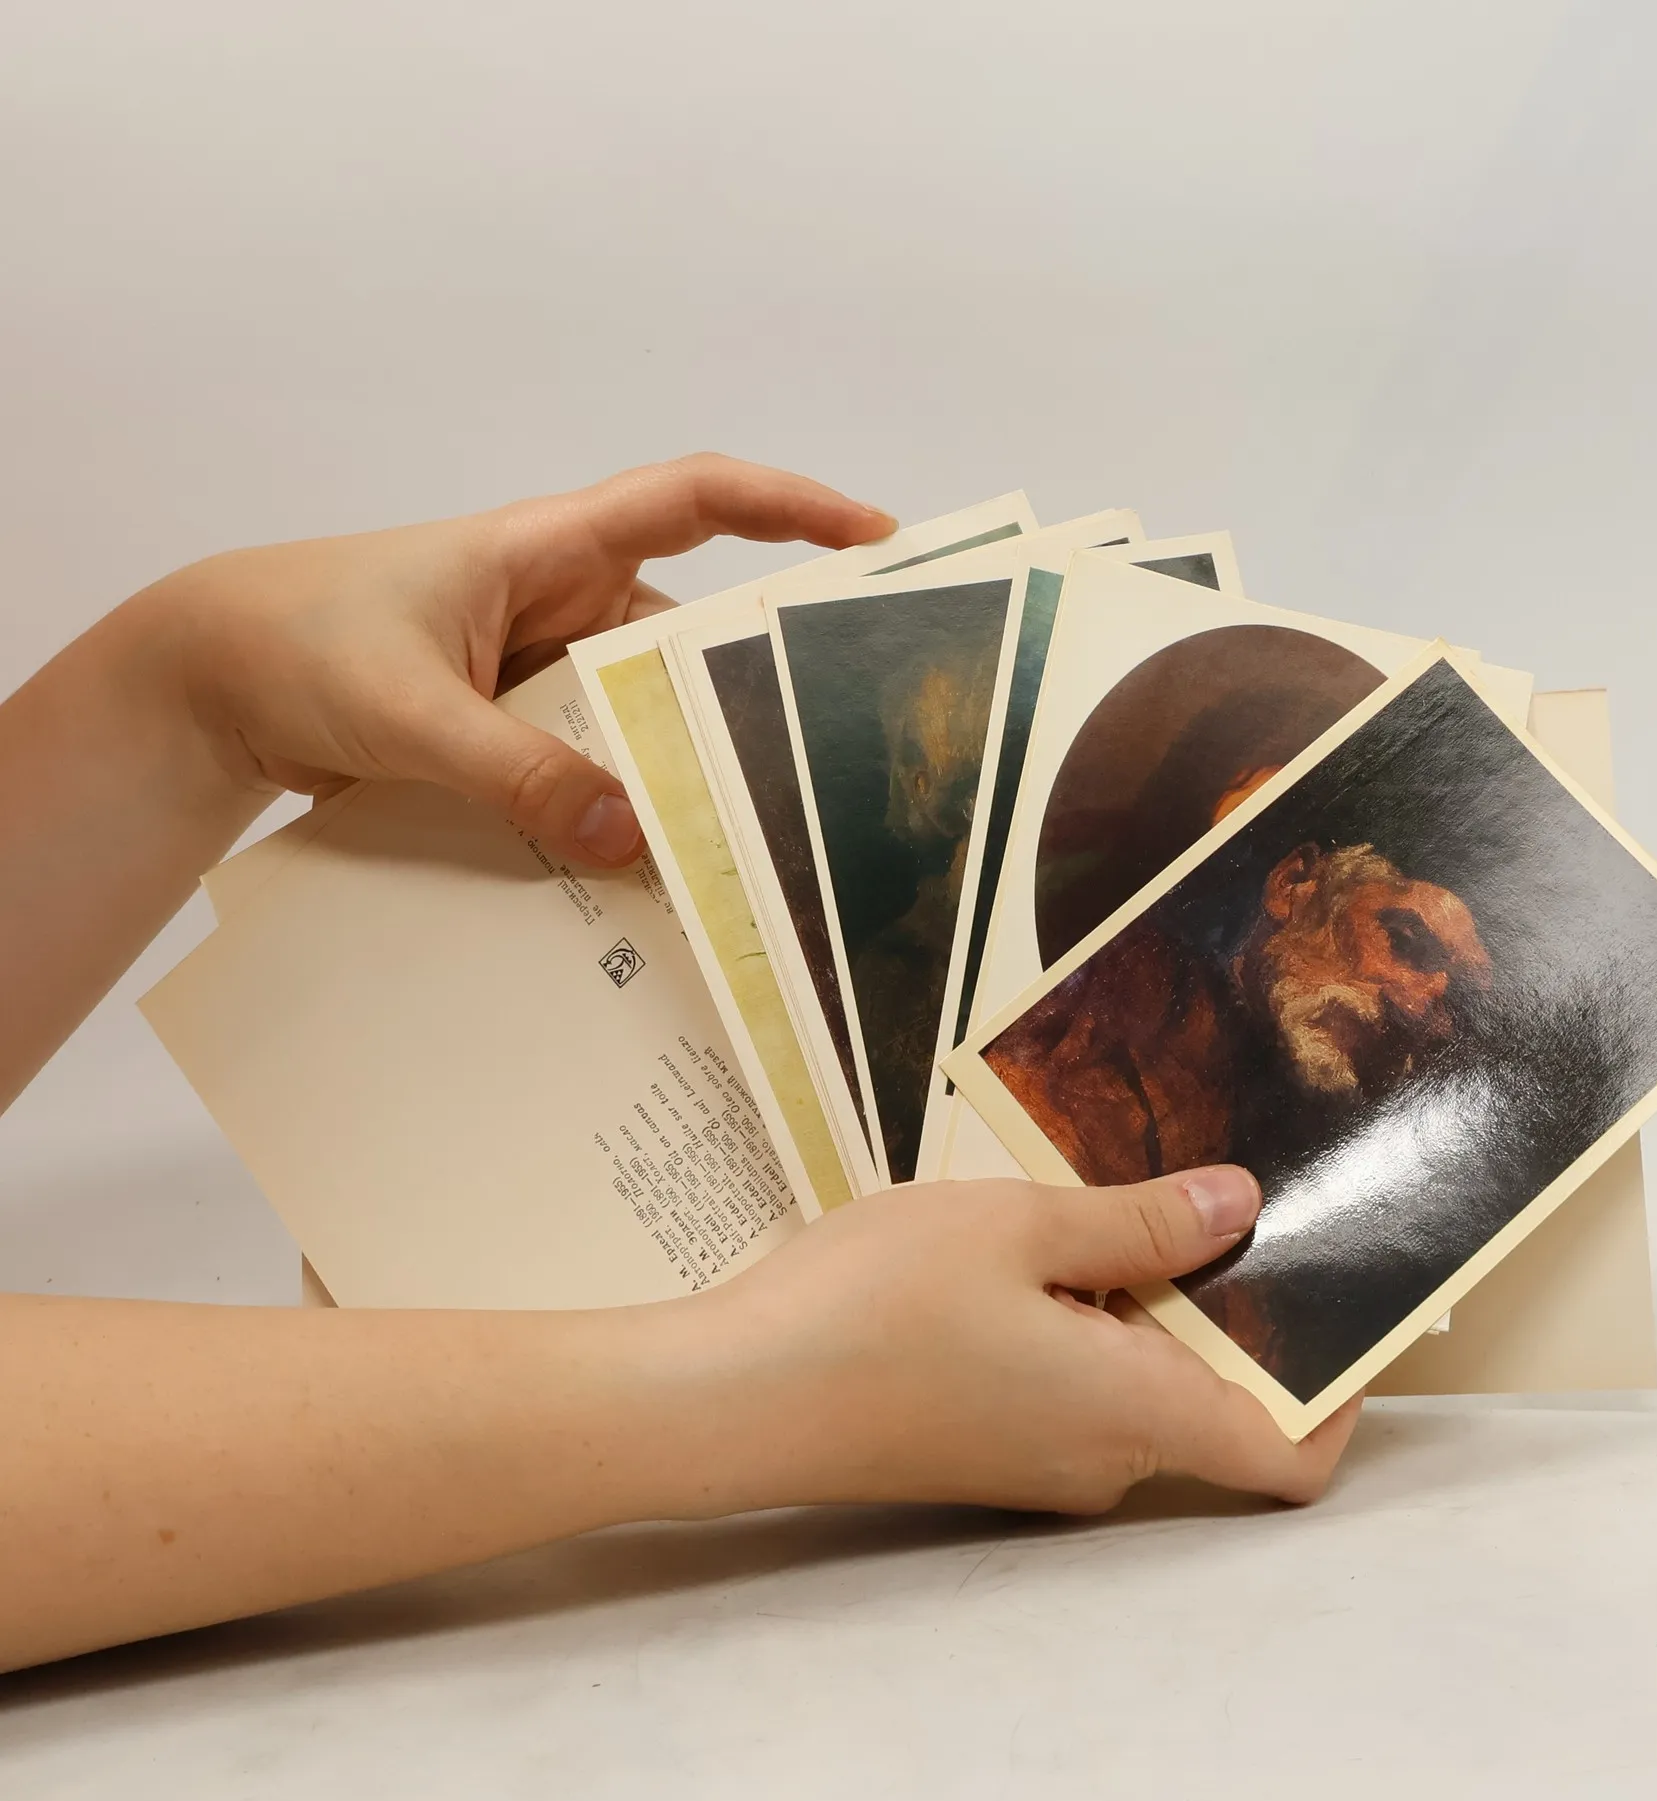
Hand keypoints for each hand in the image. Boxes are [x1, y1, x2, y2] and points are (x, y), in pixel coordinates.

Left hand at [153, 453, 893, 866]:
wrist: (202, 683)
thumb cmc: (295, 645)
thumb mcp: (410, 711)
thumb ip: (518, 773)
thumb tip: (633, 840)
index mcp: (546, 549)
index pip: (693, 498)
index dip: (790, 505)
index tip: (875, 538)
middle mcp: (558, 601)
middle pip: (689, 632)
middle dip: (756, 682)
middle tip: (835, 747)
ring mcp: (536, 668)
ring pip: (642, 711)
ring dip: (680, 765)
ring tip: (747, 837)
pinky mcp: (511, 726)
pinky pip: (592, 759)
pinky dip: (618, 802)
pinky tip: (645, 867)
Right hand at [689, 1165, 1362, 1514]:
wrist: (729, 1400)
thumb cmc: (873, 1308)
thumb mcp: (1016, 1227)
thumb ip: (1139, 1222)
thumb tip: (1241, 1208)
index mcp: (1137, 1413)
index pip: (1292, 1455)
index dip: (1341, 1390)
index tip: (1337, 1293)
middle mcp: (1105, 1461)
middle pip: (1219, 1402)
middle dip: (1227, 1305)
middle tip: (1207, 1190)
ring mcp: (1039, 1466)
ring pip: (1139, 1385)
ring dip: (1142, 1304)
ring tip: (1099, 1197)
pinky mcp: (985, 1450)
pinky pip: (1076, 1390)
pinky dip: (1082, 1323)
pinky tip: (1029, 1247)